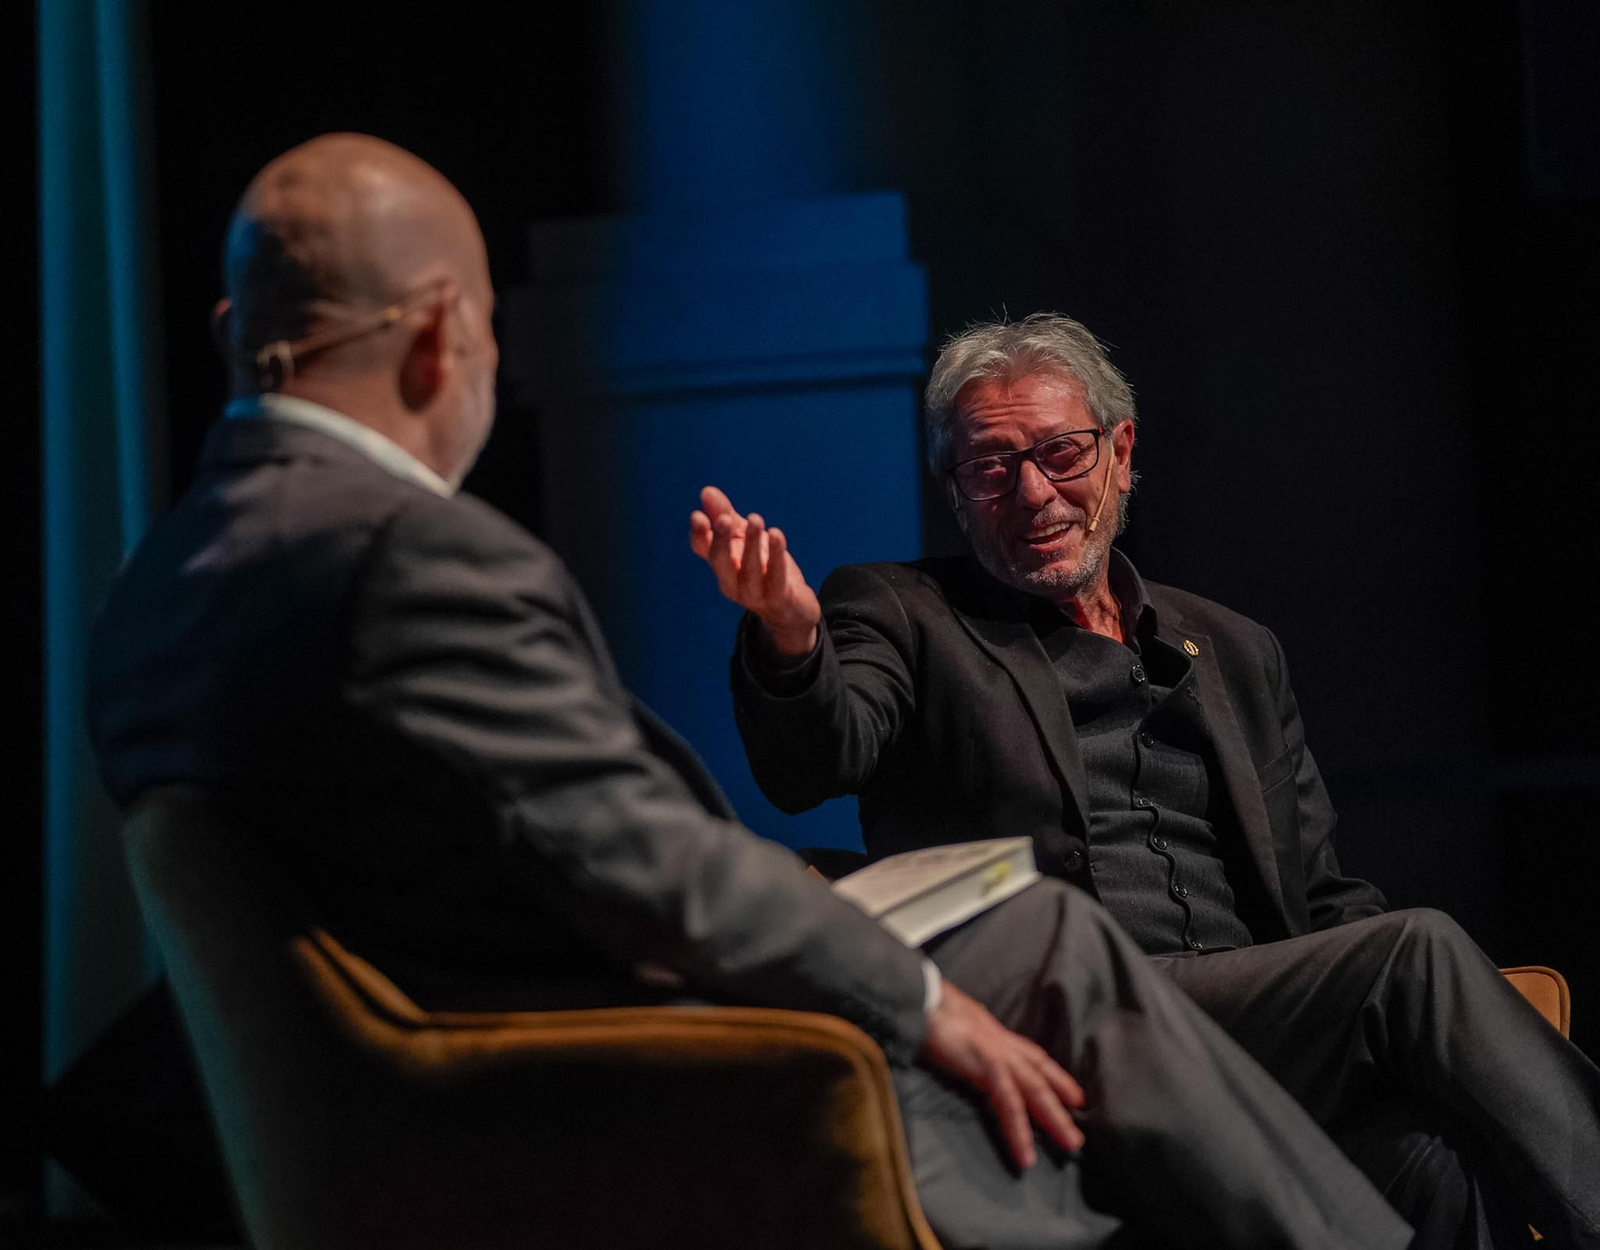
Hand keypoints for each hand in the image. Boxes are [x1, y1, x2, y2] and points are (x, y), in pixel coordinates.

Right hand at [689, 485, 821, 656]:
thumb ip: (725, 515)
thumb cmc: (764, 569)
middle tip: (725, 519)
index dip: (699, 534)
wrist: (790, 609)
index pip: (703, 549)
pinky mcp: (777, 597)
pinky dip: (776, 556)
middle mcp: (732, 580)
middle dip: (721, 541)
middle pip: (720, 562)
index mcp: (722, 564)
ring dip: (751, 544)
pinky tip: (776, 535)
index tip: (698, 516)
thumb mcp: (744, 539)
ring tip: (756, 520)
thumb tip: (706, 491)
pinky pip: (776, 576)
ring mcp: (753, 593)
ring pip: (749, 570)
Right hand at [920, 979, 1085, 1168]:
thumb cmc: (932, 1011)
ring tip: (1071, 1144)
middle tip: (1077, 1135)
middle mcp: (1004, 1043)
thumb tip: (968, 1049)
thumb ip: (970, 1042)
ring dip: (1054, 1119)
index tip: (1074, 1096)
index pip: (1034, 1058)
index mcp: (997, 1036)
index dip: (1055, 1077)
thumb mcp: (958, 1028)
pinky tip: (1026, 1154)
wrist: (921, 999)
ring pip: (1034, 1091)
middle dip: (1060, 1104)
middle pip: (1040, 1076)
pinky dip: (1019, 1129)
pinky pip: (1008, 1103)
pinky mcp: (987, 1065)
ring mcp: (998, 1053)